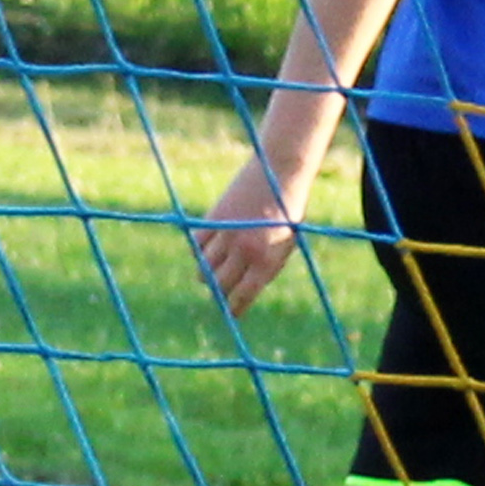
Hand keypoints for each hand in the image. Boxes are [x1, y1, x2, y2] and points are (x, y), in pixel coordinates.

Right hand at [195, 149, 313, 315]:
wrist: (279, 173)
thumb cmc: (287, 211)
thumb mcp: (285, 244)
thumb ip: (266, 266)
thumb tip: (242, 288)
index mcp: (266, 261)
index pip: (243, 296)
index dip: (235, 308)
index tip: (232, 312)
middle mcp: (245, 252)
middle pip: (220, 284)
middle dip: (220, 291)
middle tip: (221, 289)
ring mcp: (227, 235)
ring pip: (204, 267)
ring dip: (207, 272)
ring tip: (213, 269)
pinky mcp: (214, 218)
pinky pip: (197, 244)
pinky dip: (199, 249)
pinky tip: (207, 248)